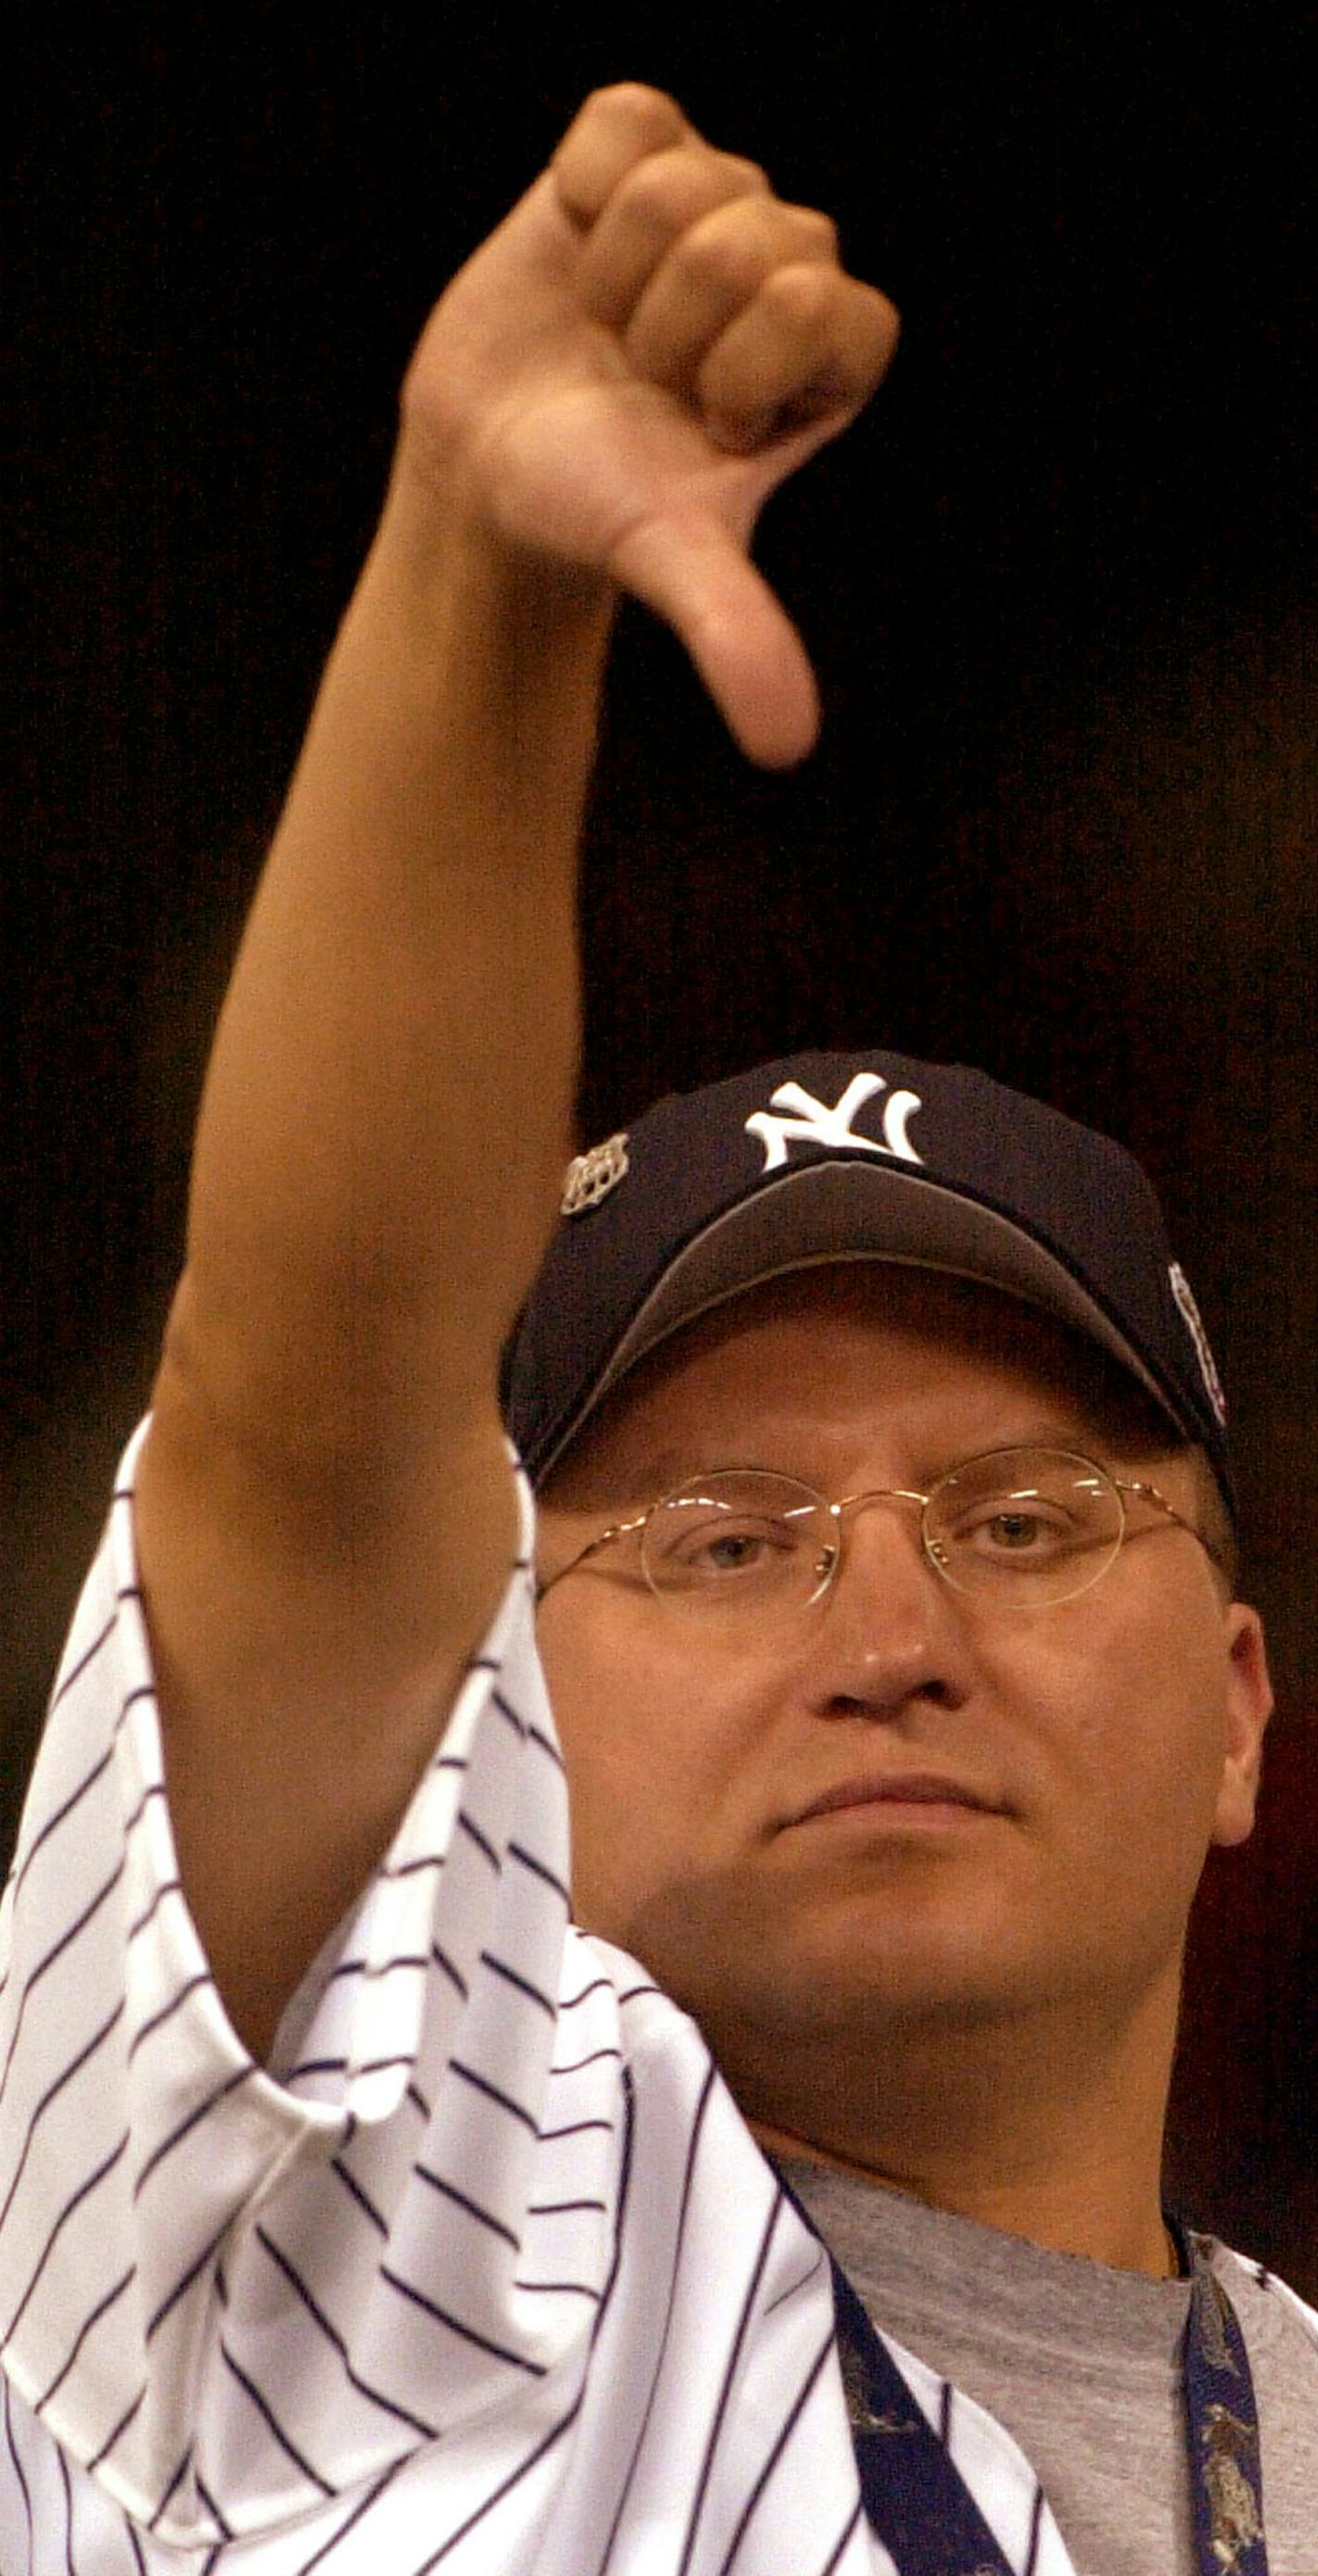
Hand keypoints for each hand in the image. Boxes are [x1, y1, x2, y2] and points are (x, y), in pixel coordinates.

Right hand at [397, 85, 898, 764]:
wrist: (487, 466)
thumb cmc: (591, 512)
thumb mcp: (670, 565)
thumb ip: (739, 634)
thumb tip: (787, 749)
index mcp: (830, 352)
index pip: (828, 301)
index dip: (744, 365)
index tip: (701, 426)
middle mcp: (785, 268)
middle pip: (755, 237)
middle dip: (670, 326)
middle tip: (638, 384)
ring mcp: (714, 203)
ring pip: (687, 180)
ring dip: (619, 272)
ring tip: (603, 331)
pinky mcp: (639, 149)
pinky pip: (629, 118)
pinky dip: (584, 189)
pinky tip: (576, 251)